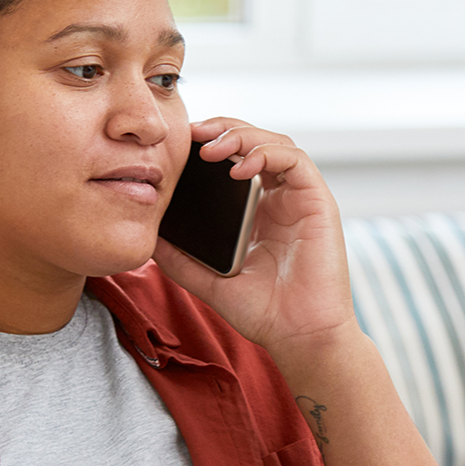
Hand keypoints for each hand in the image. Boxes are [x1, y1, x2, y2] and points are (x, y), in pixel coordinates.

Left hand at [153, 119, 357, 362]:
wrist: (299, 336)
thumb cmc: (263, 312)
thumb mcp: (207, 281)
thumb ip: (179, 259)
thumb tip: (147, 238)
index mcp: (255, 210)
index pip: (233, 160)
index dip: (209, 144)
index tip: (178, 145)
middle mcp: (278, 198)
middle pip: (253, 142)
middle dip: (222, 129)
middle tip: (192, 133)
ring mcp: (299, 197)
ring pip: (274, 142)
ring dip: (242, 136)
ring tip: (211, 148)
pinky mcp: (318, 201)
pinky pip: (295, 160)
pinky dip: (267, 154)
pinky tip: (240, 168)